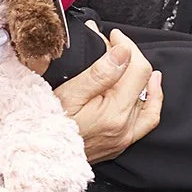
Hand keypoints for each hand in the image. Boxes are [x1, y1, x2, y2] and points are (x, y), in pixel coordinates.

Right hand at [53, 28, 161, 162]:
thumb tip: (122, 52)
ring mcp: (125, 137)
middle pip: (144, 80)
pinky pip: (147, 119)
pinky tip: (148, 88)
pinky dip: (151, 100)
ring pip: (147, 98)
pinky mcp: (121, 143)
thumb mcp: (69, 94)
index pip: (137, 68)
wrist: (40, 156)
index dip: (127, 46)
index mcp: (114, 113)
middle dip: (130, 56)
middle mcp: (125, 127)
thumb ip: (99, 73)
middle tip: (111, 44)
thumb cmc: (47, 125)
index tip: (113, 36)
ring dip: (141, 76)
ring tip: (131, 61)